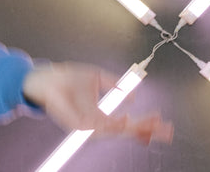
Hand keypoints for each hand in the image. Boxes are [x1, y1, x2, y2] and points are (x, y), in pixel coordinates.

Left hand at [22, 62, 172, 144]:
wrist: (43, 78)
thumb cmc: (65, 77)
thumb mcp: (96, 77)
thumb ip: (113, 84)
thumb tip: (132, 94)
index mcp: (101, 113)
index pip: (128, 122)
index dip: (146, 123)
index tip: (163, 122)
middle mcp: (96, 122)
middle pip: (126, 131)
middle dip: (147, 130)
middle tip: (166, 130)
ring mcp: (87, 124)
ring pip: (115, 130)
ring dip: (135, 128)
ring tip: (151, 124)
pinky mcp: (76, 124)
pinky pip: (97, 127)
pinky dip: (113, 125)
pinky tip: (126, 120)